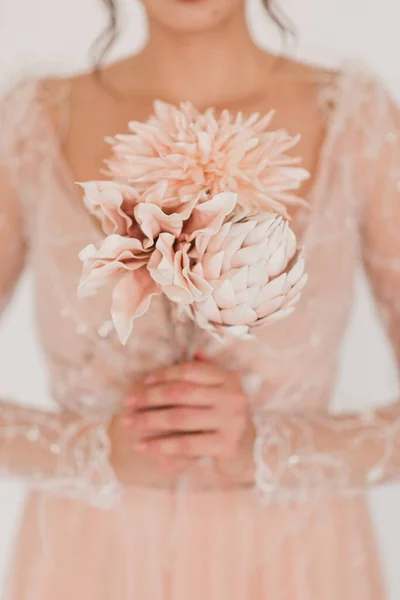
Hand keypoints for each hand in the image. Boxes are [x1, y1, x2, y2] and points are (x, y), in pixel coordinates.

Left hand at [123, 360, 255, 483]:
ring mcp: (231, 421)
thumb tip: (195, 352)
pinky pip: (186, 445)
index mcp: (228, 377)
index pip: (189, 371)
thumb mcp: (218, 387)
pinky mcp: (225, 445)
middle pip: (181, 393)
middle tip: (127, 403)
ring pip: (180, 418)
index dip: (164, 374)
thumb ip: (206, 369)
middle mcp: (232, 396)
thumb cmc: (221, 411)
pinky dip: (160, 446)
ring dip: (149, 421)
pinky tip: (141, 446)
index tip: (143, 382)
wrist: (244, 446)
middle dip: (150, 397)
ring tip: (128, 423)